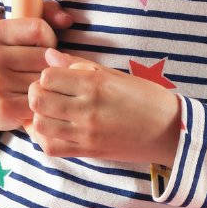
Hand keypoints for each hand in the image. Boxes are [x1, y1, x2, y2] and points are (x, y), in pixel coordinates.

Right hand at [0, 0, 75, 133]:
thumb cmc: (9, 61)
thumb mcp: (20, 32)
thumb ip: (48, 13)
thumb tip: (67, 20)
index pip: (39, 28)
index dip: (48, 39)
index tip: (40, 48)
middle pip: (44, 56)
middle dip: (50, 64)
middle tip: (40, 71)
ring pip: (45, 78)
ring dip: (50, 83)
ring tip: (39, 85)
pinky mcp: (4, 106)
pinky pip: (42, 99)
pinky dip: (46, 101)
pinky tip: (37, 100)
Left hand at [25, 47, 182, 166]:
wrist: (170, 131)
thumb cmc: (145, 97)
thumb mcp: (113, 74)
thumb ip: (78, 64)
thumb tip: (49, 55)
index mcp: (94, 84)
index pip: (47, 76)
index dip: (45, 74)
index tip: (54, 76)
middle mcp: (87, 109)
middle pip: (37, 100)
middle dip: (36, 93)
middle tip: (47, 92)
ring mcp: (86, 133)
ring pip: (40, 125)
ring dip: (38, 115)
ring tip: (50, 110)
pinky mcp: (88, 152)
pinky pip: (51, 148)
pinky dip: (45, 137)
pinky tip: (54, 128)